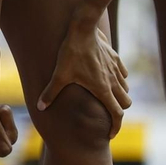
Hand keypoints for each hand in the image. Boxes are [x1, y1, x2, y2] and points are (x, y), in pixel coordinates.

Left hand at [37, 15, 129, 137]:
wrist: (84, 29)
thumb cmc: (72, 53)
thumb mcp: (59, 75)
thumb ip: (50, 93)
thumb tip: (40, 107)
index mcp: (103, 89)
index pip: (117, 114)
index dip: (115, 127)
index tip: (109, 134)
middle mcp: (113, 81)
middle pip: (125, 103)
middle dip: (119, 111)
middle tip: (107, 115)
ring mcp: (116, 69)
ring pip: (125, 89)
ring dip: (119, 95)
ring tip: (106, 97)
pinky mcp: (116, 59)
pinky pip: (123, 74)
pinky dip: (119, 80)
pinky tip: (108, 78)